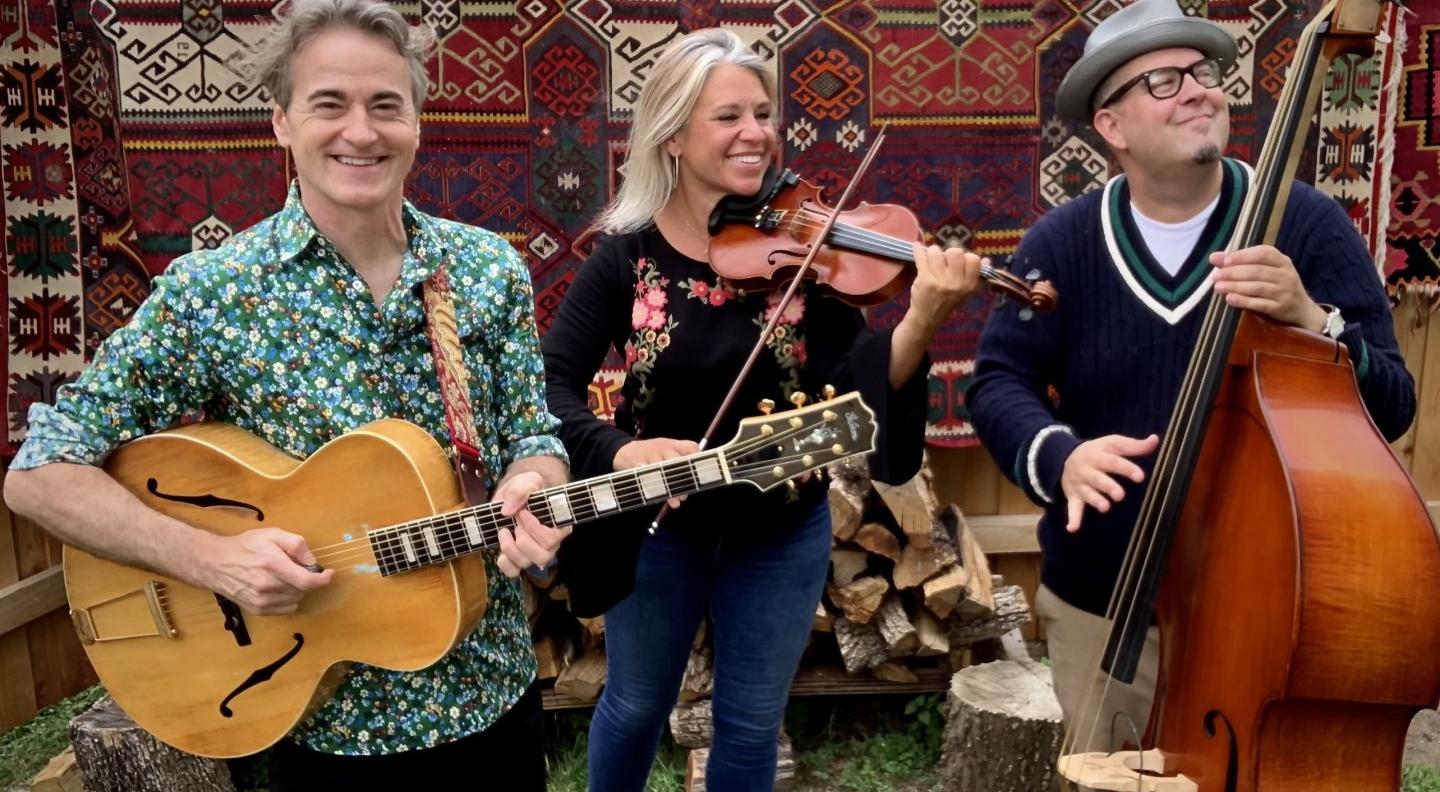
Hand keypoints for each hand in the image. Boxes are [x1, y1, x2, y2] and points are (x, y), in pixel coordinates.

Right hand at [202, 528, 333, 614]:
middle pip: (303, 590)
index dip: (323, 579)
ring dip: (297, 589)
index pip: (306, 581)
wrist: (215, 563)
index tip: (329, 574)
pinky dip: (288, 599)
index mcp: (272, 565)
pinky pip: (286, 609)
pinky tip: (278, 587)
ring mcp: (261, 600)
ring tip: (284, 576)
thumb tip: (313, 562)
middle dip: (307, 579)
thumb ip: (296, 544)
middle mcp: (267, 586)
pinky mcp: (258, 610)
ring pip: (296, 600)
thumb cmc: (246, 546)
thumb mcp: (272, 534)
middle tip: (296, 568)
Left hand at [492, 471, 570, 578]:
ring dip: (510, 548)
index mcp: (559, 525)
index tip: (522, 512)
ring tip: (503, 531)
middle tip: (514, 522)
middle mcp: (551, 543)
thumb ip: (521, 489)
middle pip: (542, 555)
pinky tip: (499, 548)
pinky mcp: (519, 558)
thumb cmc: (529, 489)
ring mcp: (535, 553)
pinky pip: (513, 571)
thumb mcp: (527, 481)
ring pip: (527, 563)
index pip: (553, 538)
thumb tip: (507, 510)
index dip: (535, 529)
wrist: (516, 495)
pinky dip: (504, 563)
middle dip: (523, 540)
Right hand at [613, 437, 700, 507]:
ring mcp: (649, 454)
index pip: (691, 447)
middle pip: (678, 463)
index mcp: (672, 444)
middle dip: (683, 481)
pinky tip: (657, 498)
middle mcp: (662, 447)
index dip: (697, 462)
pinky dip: (654, 490)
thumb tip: (685, 494)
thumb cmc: (648, 455)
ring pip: (663, 473)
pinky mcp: (636, 462)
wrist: (621, 450)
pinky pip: (647, 478)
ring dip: (669, 490)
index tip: (698, 477)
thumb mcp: (663, 453)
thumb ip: (676, 468)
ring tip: (674, 502)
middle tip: (684, 495)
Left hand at [906, 242, 983, 329]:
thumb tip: (987, 260)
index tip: (957, 261)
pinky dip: (918, 250)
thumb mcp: (967, 292)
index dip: (965, 256)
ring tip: (931, 258)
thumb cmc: (948, 302)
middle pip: (955, 252)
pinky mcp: (924, 279)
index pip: (973, 259)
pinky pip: (921, 257)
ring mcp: (939, 281)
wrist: (928, 317)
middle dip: (948, 253)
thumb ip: (977, 276)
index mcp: (969, 285)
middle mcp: (956, 283)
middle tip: (943, 260)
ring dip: (933, 252)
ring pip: (936, 252)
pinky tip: (916, 246)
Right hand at [1060, 434, 1158, 532]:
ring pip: (1087, 493)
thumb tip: (1155, 440)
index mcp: (1097, 455)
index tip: (1140, 477)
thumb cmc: (1097, 452)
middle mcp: (1086, 470)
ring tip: (1105, 507)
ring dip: (1095, 500)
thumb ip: (1134, 445)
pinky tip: (1072, 528)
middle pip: (1097, 478)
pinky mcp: (1074, 497)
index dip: (1126, 469)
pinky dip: (1072, 518)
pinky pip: (1072, 508)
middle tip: (1120, 495)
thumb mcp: (1112, 444)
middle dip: (1108, 486)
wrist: (1064, 457)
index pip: (1113, 461)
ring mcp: (1079, 484)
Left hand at [1210, 246, 1326, 329]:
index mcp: (1282, 260)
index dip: (1242, 256)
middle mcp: (1286, 274)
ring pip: (1257, 287)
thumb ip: (1242, 262)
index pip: (1263, 253)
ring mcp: (1284, 291)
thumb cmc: (1278, 285)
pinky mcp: (1280, 307)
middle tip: (1215, 276)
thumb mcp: (1266, 270)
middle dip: (1234, 273)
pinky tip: (1230, 299)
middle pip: (1257, 271)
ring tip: (1218, 287)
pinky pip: (1260, 304)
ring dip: (1235, 286)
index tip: (1224, 261)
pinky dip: (1243, 301)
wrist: (1301, 308)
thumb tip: (1214, 257)